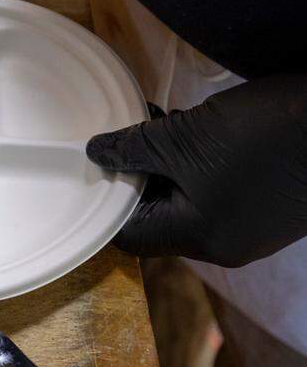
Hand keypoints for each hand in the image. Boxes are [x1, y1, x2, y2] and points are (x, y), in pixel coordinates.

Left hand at [87, 75, 306, 266]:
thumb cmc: (269, 135)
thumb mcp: (186, 136)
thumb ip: (135, 148)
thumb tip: (97, 153)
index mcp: (201, 238)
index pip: (131, 237)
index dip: (107, 202)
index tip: (96, 166)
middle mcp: (225, 243)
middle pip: (158, 220)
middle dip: (136, 178)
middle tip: (123, 137)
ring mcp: (251, 226)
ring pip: (187, 201)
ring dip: (165, 166)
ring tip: (154, 123)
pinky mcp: (270, 203)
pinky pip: (216, 191)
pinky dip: (196, 164)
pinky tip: (189, 128)